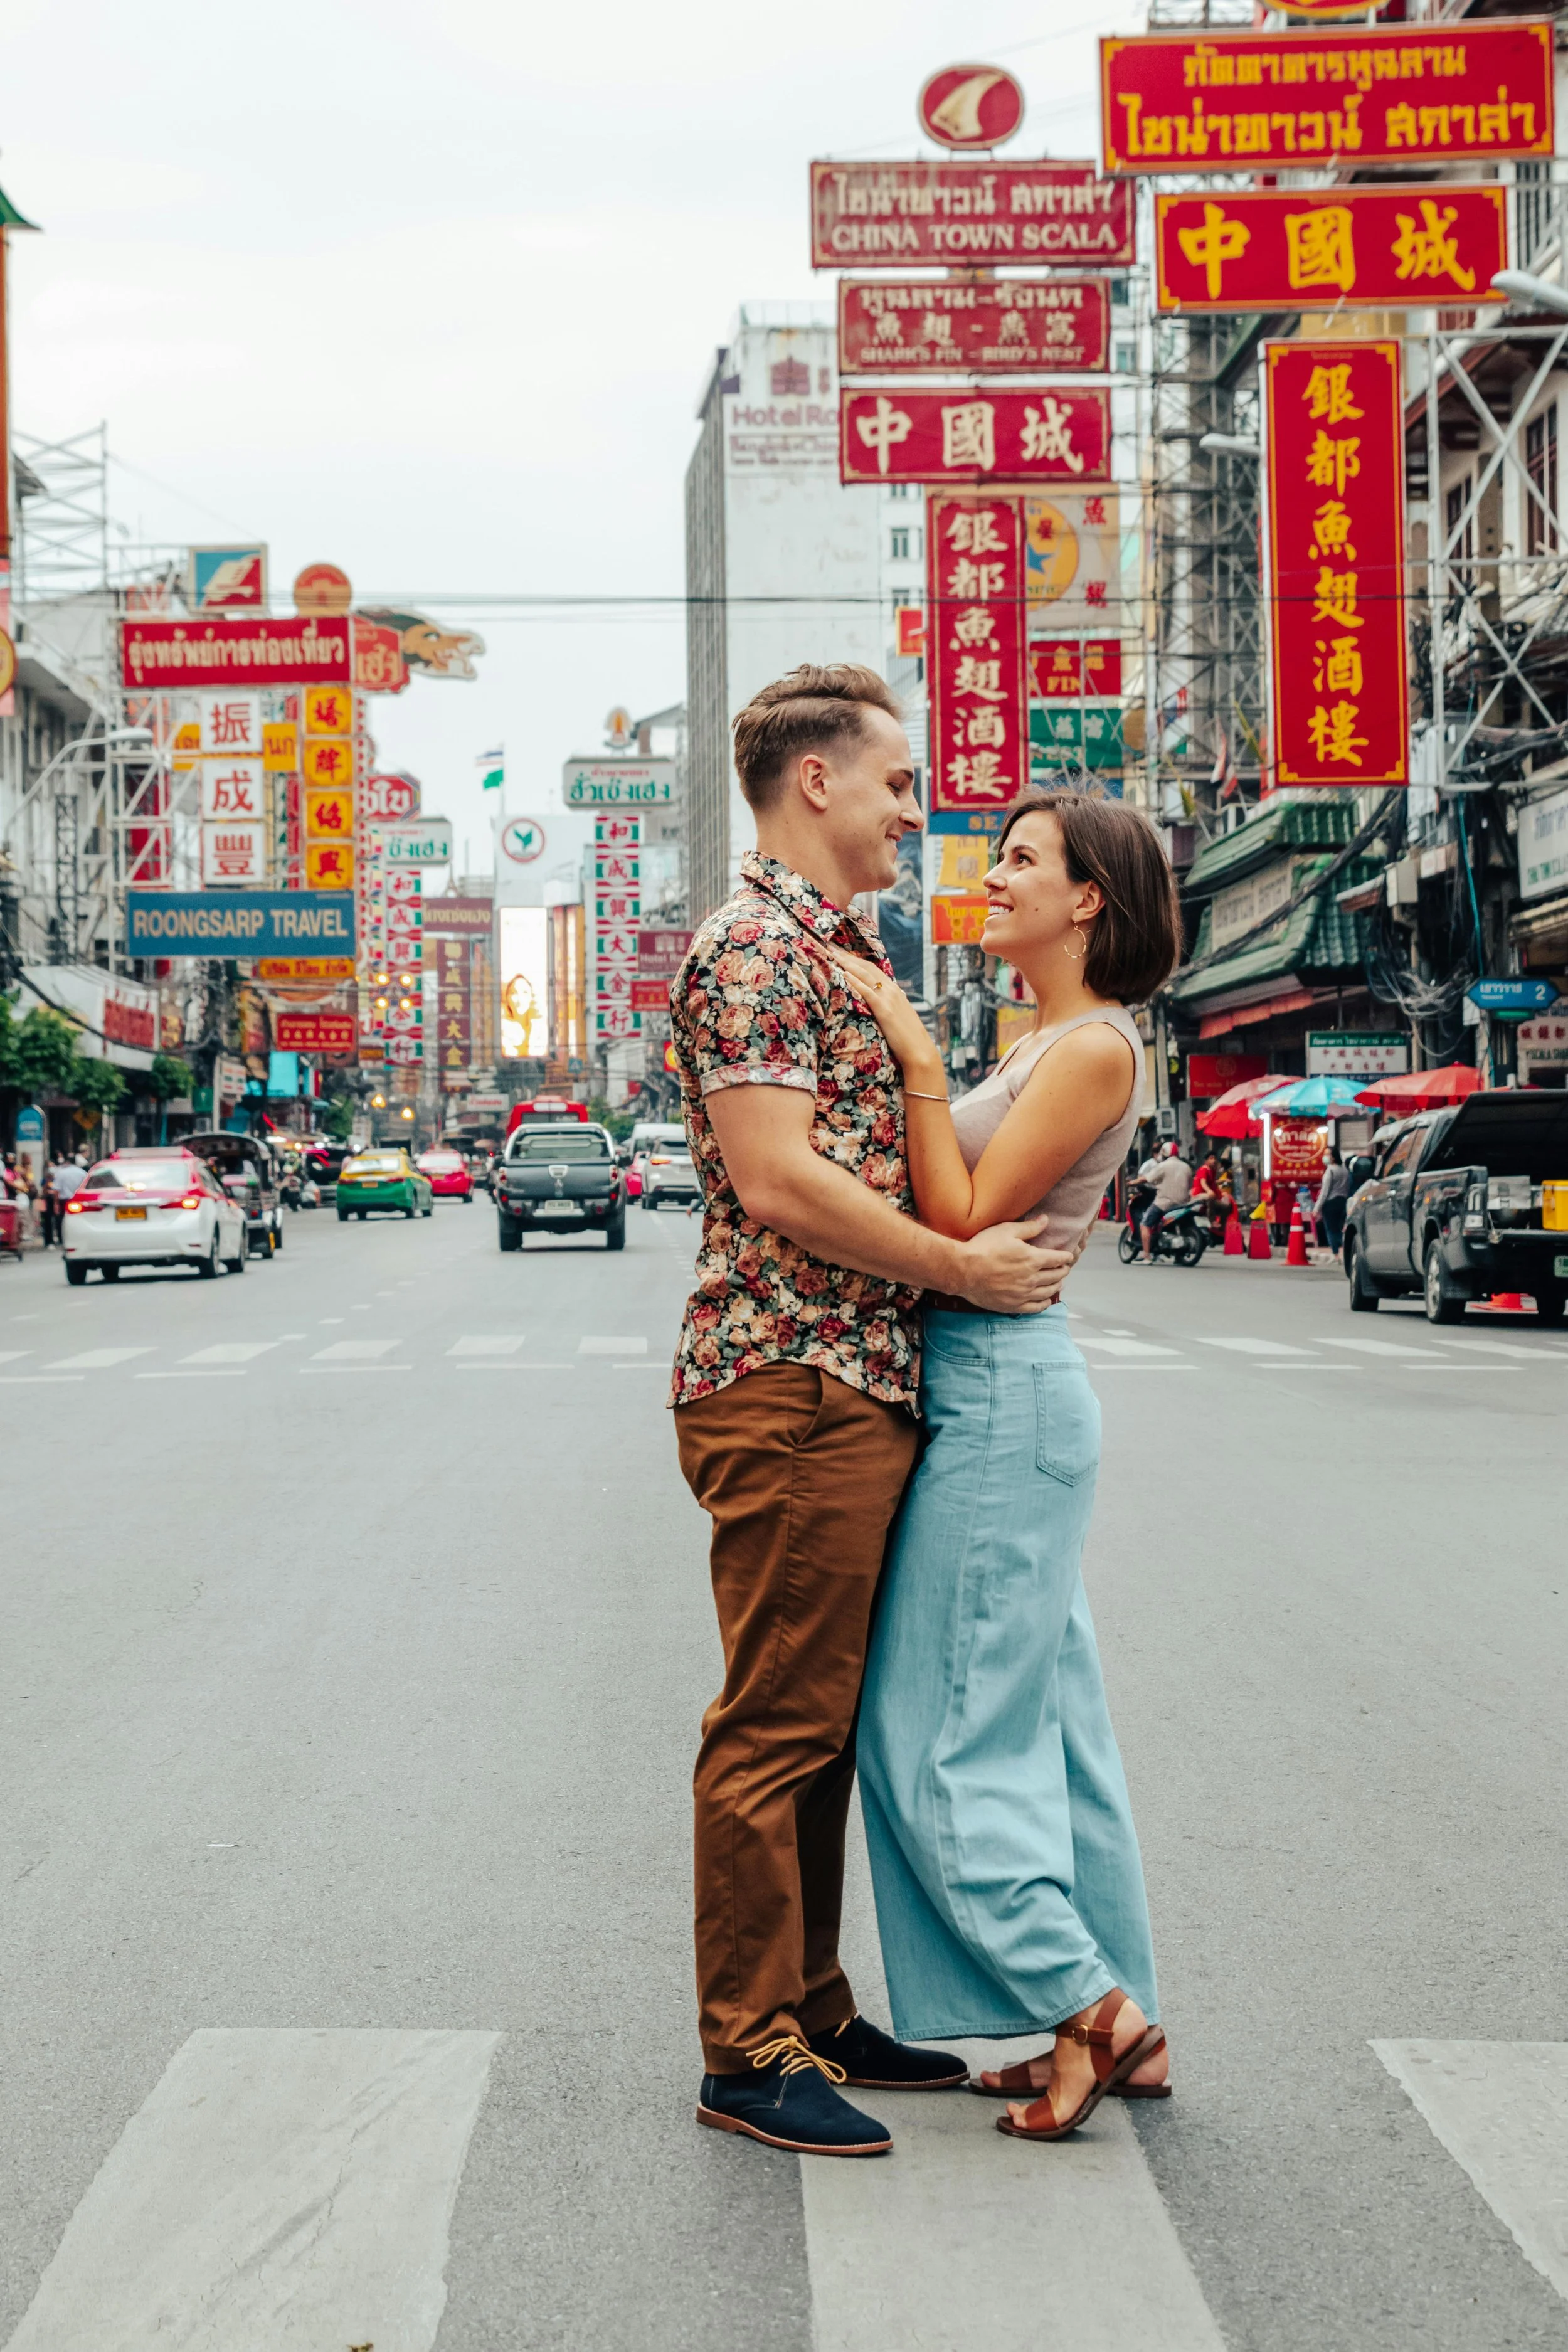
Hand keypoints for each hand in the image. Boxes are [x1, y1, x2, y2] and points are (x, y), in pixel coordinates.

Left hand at [823, 949, 935, 1073]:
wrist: (919, 1051)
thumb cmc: (907, 1038)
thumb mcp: (898, 1016)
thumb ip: (889, 1006)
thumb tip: (880, 1002)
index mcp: (894, 991)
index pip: (872, 969)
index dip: (855, 959)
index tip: (840, 952)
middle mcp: (891, 990)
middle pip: (866, 967)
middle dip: (847, 955)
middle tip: (830, 946)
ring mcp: (888, 999)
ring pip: (865, 974)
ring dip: (847, 962)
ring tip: (832, 954)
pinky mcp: (884, 1010)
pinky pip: (867, 991)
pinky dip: (855, 981)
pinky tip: (843, 973)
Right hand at [954, 1216, 1076, 1314]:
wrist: (963, 1270)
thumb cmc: (983, 1247)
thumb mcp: (1006, 1231)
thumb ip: (1029, 1228)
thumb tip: (1046, 1220)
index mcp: (1033, 1258)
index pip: (1058, 1259)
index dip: (1066, 1257)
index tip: (1069, 1256)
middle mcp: (1032, 1278)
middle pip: (1056, 1276)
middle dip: (1063, 1271)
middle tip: (1064, 1268)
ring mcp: (1023, 1294)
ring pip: (1048, 1292)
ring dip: (1057, 1286)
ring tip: (1059, 1283)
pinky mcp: (1014, 1305)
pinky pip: (1036, 1307)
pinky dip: (1045, 1304)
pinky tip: (1047, 1301)